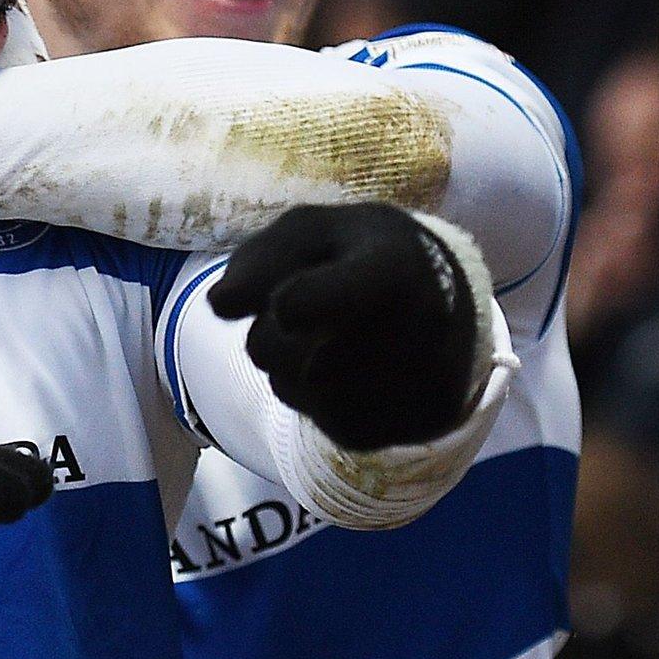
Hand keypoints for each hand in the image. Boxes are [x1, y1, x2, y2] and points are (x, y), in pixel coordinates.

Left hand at [208, 203, 482, 451]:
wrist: (438, 295)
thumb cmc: (356, 257)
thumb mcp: (309, 234)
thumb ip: (259, 259)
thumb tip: (220, 304)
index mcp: (394, 264)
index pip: (341, 295)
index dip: (295, 305)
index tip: (284, 309)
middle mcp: (422, 325)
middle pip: (289, 351)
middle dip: (268, 334)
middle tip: (292, 312)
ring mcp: (421, 380)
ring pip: (301, 392)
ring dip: (286, 369)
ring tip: (318, 339)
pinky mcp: (411, 425)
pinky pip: (327, 424)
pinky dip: (313, 400)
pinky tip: (337, 373)